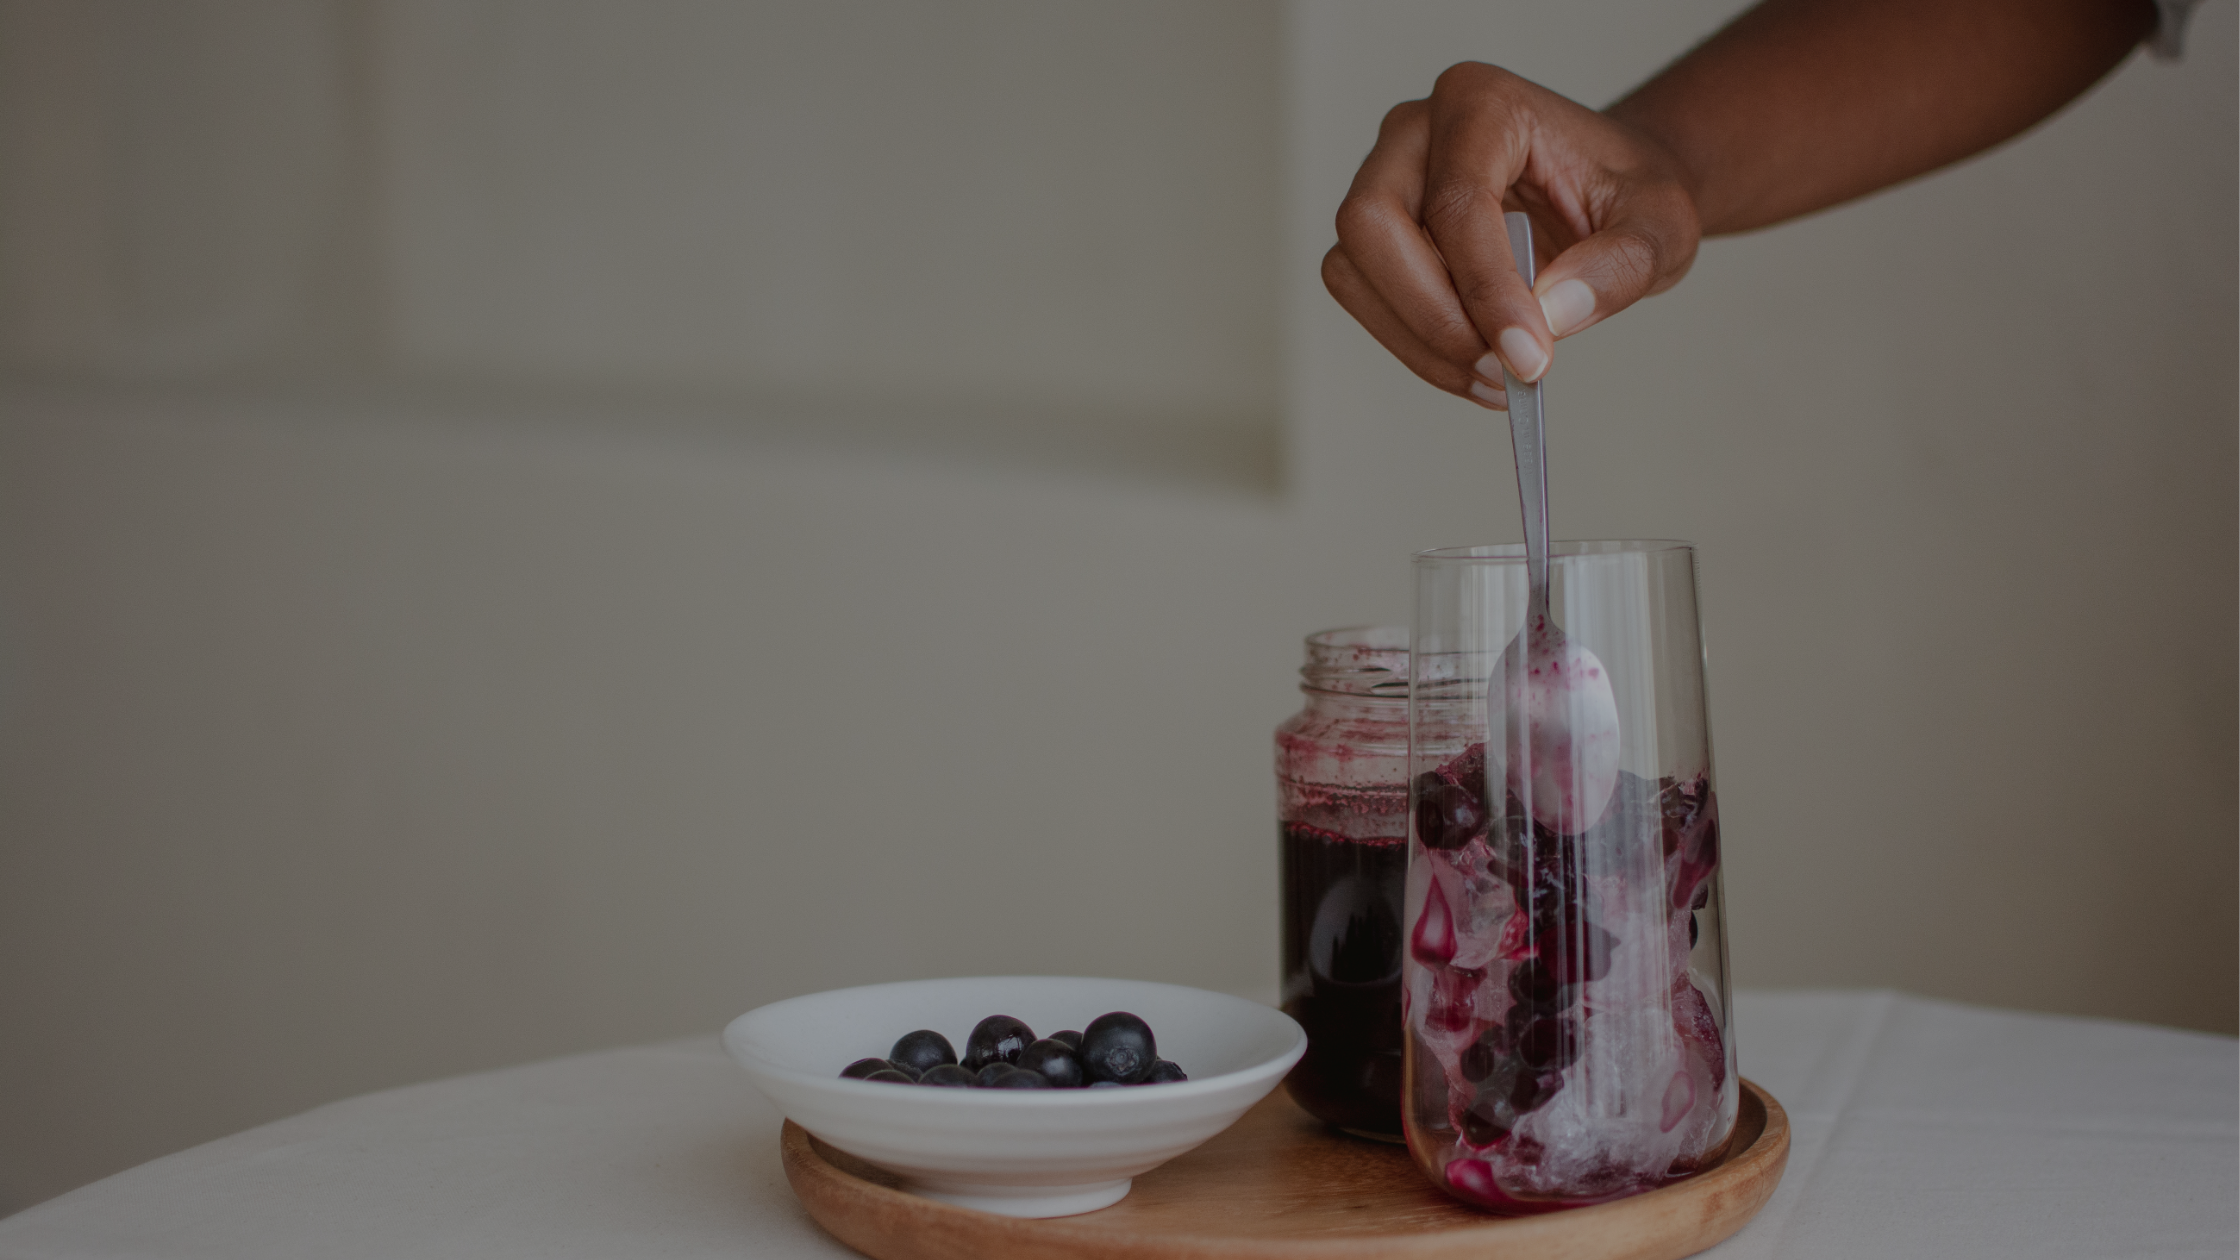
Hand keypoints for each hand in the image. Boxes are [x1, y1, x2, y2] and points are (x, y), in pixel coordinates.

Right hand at [1322, 62, 1701, 410]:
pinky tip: (1475, 365)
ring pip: (1354, 267)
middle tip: (1502, 369)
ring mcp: (1386, 179)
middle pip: (1373, 225)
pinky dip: (1414, 346)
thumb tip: (1553, 315)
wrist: (1608, 195)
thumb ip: (1620, 267)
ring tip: (1496, 376)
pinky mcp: (1377, 234)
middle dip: (1433, 315)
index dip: (1487, 289)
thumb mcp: (1661, 226)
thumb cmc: (1625, 192)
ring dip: (1419, 340)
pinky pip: (1364, 296)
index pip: (1457, 201)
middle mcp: (1416, 132)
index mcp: (1483, 103)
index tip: (1529, 356)